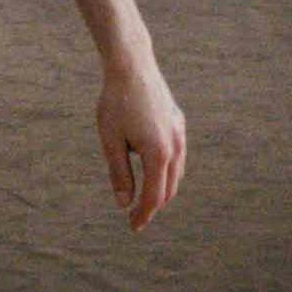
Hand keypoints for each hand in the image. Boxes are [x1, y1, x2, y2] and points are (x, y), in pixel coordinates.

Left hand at [97, 55, 187, 228]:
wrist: (132, 65)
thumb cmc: (116, 102)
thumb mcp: (111, 141)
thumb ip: (119, 173)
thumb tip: (124, 203)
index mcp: (158, 153)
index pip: (154, 197)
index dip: (144, 215)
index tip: (132, 227)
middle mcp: (175, 146)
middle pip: (169, 189)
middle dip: (153, 206)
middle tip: (135, 216)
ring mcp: (179, 133)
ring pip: (176, 173)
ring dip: (162, 189)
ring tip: (145, 197)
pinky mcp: (178, 122)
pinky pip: (177, 155)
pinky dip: (168, 170)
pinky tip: (154, 169)